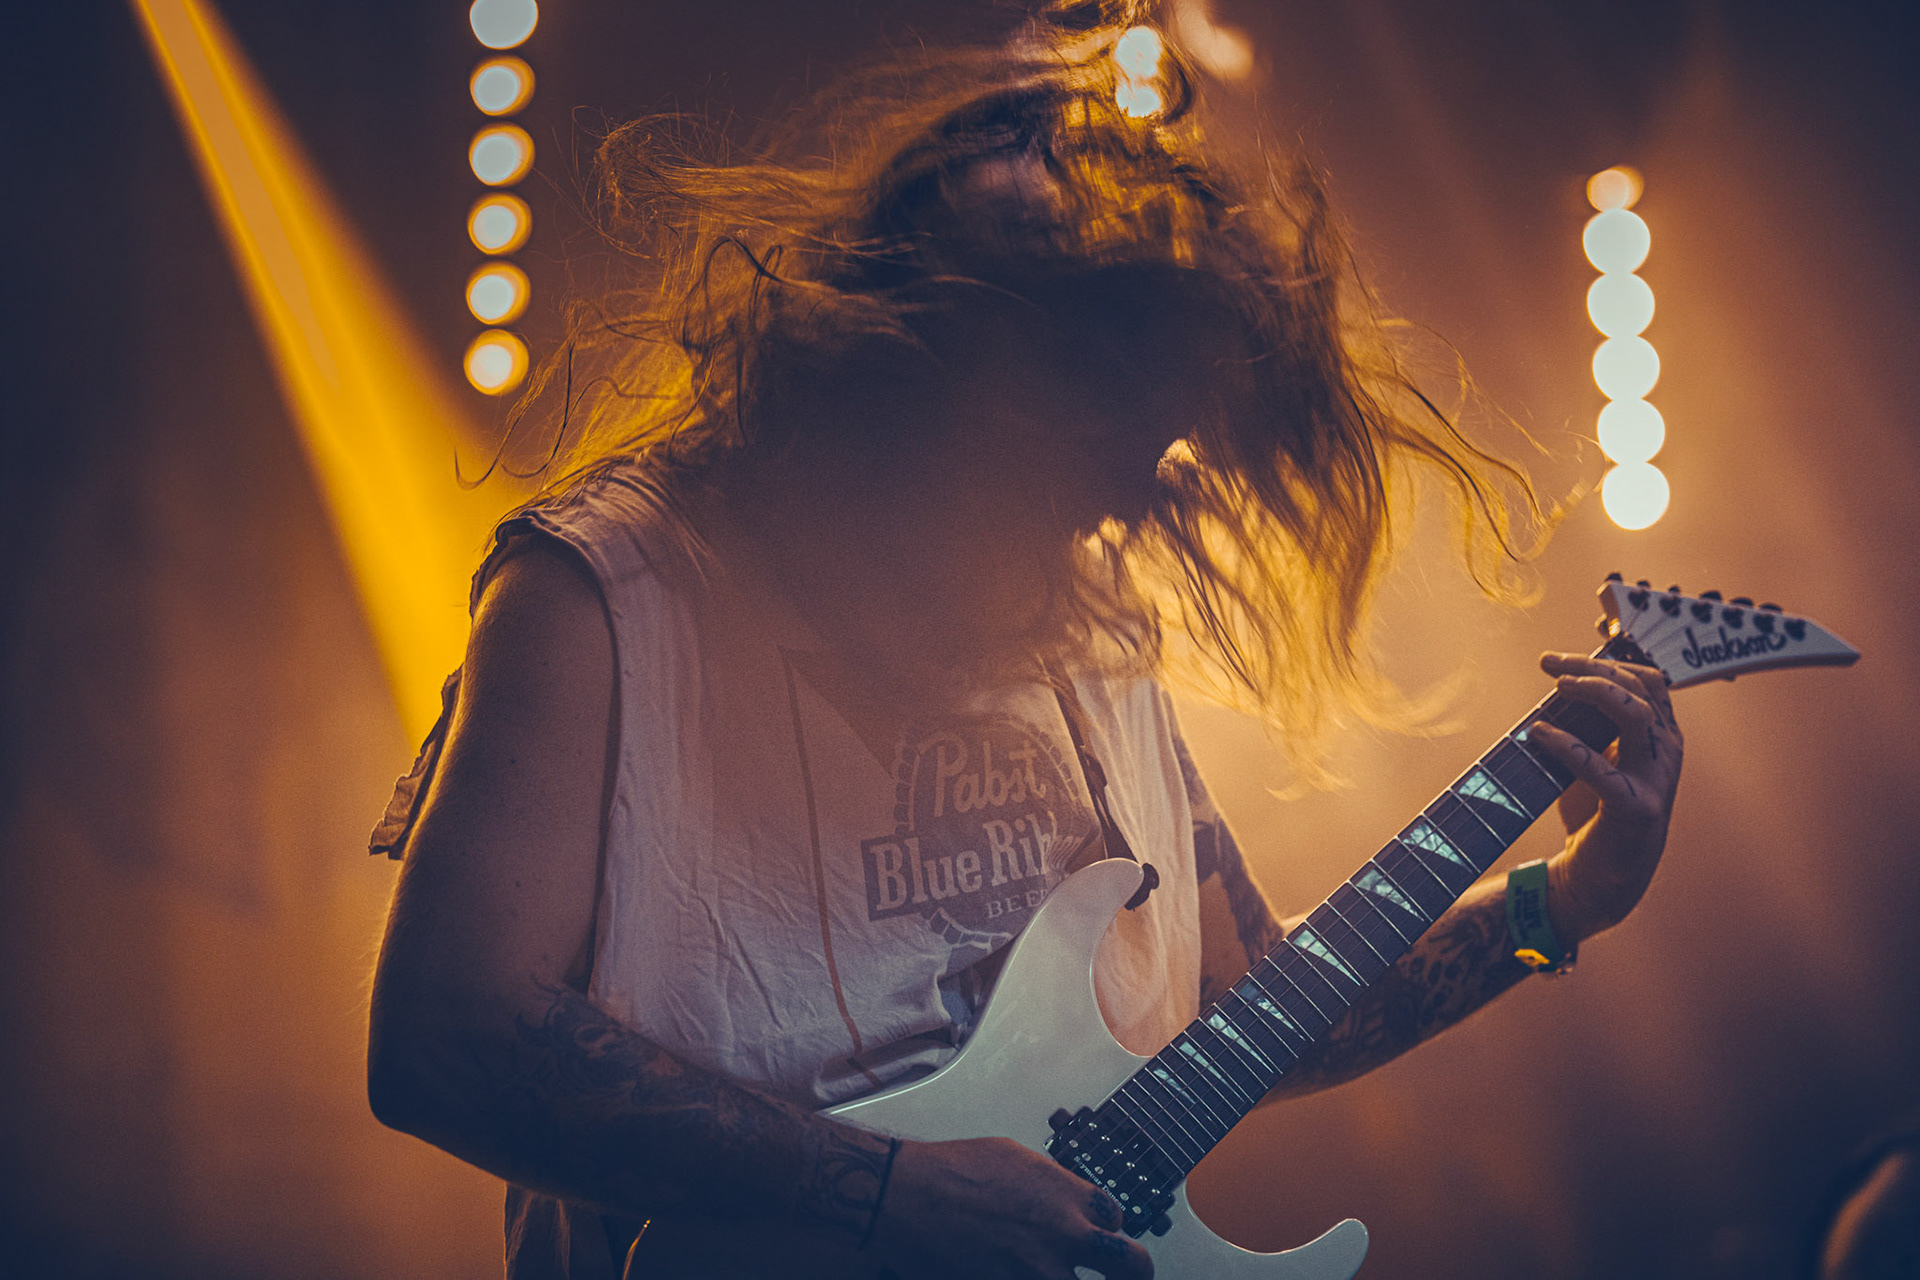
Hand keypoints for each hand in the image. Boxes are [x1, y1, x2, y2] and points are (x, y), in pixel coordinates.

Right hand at [869, 1136, 1152, 1279]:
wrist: (907, 1197)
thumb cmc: (952, 1171)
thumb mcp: (1016, 1158)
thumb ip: (1054, 1184)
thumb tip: (1068, 1199)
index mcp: (1068, 1195)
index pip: (1117, 1220)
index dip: (1109, 1231)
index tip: (1098, 1237)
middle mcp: (1064, 1235)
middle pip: (1132, 1266)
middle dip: (1135, 1275)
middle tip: (1129, 1278)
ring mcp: (1037, 1272)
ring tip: (1061, 1276)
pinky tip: (1019, 1275)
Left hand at [1522, 652, 1683, 943]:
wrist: (1602, 876)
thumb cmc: (1595, 810)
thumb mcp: (1595, 756)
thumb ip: (1585, 722)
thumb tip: (1555, 681)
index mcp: (1662, 735)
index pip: (1646, 679)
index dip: (1608, 658)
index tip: (1560, 656)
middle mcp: (1667, 752)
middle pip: (1640, 688)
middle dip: (1594, 668)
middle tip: (1551, 664)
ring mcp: (1657, 780)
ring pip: (1637, 716)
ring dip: (1595, 693)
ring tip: (1557, 687)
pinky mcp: (1635, 809)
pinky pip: (1602, 769)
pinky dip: (1567, 746)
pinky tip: (1537, 734)